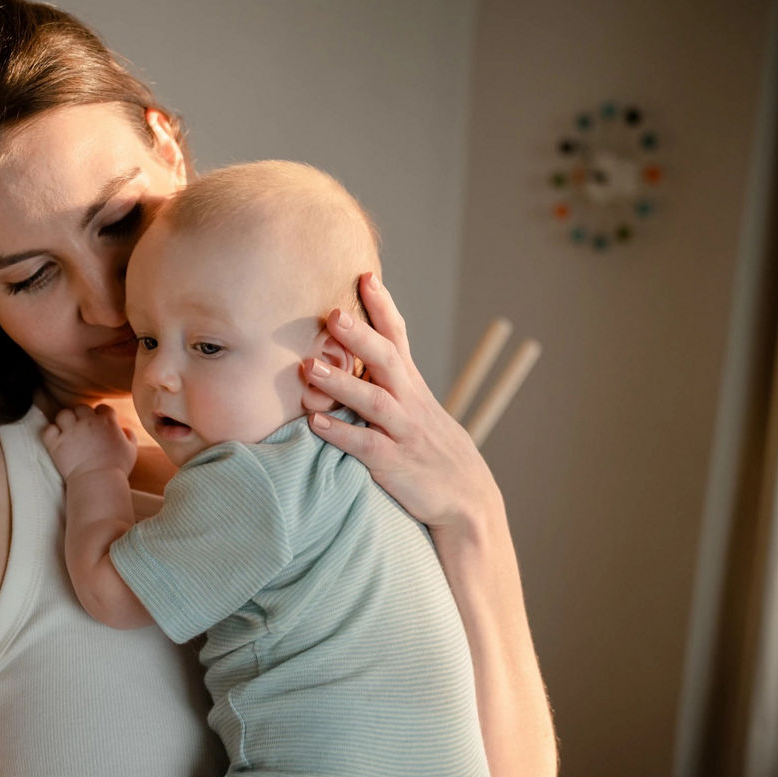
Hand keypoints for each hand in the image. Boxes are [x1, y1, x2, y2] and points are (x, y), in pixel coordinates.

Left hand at [42, 404, 137, 481]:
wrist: (98, 481)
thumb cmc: (117, 467)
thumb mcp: (131, 450)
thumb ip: (130, 436)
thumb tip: (124, 429)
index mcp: (106, 421)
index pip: (102, 408)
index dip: (101, 414)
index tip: (100, 423)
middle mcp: (87, 422)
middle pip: (81, 408)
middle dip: (82, 415)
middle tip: (83, 427)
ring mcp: (70, 431)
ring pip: (63, 414)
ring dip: (66, 421)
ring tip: (68, 430)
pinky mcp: (56, 443)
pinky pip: (49, 429)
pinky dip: (52, 433)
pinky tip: (57, 439)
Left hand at [303, 272, 503, 538]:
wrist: (468, 500)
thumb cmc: (432, 450)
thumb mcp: (418, 410)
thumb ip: (390, 383)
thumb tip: (358, 355)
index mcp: (413, 386)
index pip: (399, 338)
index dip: (383, 307)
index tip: (366, 276)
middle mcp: (410, 403)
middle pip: (387, 361)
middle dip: (360, 336)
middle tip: (332, 313)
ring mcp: (404, 433)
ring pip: (374, 402)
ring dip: (341, 383)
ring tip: (309, 367)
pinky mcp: (395, 465)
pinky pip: (366, 446)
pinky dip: (341, 433)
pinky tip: (315, 422)